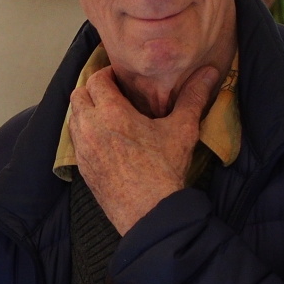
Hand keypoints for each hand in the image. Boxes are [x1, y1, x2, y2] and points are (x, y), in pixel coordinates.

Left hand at [68, 65, 219, 235]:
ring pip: (74, 119)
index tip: (121, 78)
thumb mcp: (182, 129)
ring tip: (108, 116)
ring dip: (86, 112)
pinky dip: (85, 134)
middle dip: (92, 91)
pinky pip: (76, 142)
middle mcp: (91, 128)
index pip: (96, 80)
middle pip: (78, 96)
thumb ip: (192, 97)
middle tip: (113, 94)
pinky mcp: (83, 168)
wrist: (150, 212)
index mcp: (111, 113)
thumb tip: (209, 71)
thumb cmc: (165, 169)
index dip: (107, 74)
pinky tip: (105, 140)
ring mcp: (83, 149)